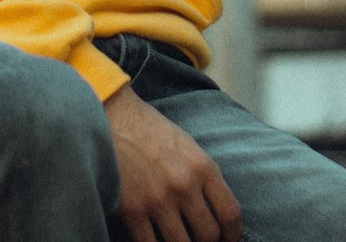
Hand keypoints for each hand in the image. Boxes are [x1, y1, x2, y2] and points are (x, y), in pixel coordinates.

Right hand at [104, 84, 242, 241]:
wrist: (112, 116)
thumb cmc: (151, 130)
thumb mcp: (188, 146)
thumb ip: (204, 178)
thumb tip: (217, 213)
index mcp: (202, 166)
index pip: (230, 213)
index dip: (232, 234)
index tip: (228, 239)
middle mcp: (183, 185)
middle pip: (208, 235)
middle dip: (207, 241)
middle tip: (199, 238)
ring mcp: (158, 199)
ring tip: (178, 237)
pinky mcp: (133, 210)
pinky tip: (155, 238)